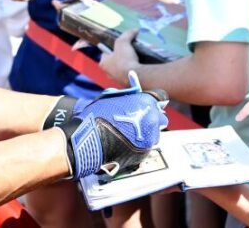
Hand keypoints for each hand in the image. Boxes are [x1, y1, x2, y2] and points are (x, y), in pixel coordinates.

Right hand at [54, 71, 168, 178]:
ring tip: (129, 135)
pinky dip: (140, 146)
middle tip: (139, 122)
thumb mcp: (112, 99)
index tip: (146, 105)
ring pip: (154, 134)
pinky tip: (126, 145)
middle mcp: (152, 119)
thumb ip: (128, 98)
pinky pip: (147, 147)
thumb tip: (135, 95)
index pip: (160, 97)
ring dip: (146, 134)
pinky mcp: (144, 153)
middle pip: (160, 118)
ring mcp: (150, 137)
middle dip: (152, 119)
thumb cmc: (96, 117)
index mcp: (145, 102)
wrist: (87, 141)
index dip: (152, 101)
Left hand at [100, 30, 140, 85]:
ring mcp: (116, 79)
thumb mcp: (123, 42)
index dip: (112, 49)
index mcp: (103, 63)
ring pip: (120, 69)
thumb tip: (135, 29)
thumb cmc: (124, 59)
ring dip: (125, 65)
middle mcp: (107, 73)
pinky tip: (137, 66)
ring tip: (134, 58)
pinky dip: (131, 70)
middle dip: (119, 57)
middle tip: (128, 52)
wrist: (134, 76)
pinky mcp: (125, 83)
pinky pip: (127, 74)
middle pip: (112, 62)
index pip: (105, 53)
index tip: (120, 46)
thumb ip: (127, 34)